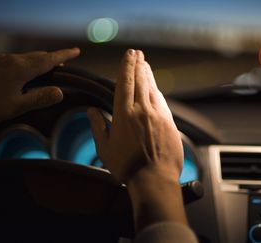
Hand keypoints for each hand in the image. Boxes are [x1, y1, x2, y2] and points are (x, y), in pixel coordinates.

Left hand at [0, 48, 79, 121]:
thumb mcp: (17, 106)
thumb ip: (39, 99)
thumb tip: (60, 92)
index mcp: (21, 69)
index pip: (48, 60)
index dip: (63, 55)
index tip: (76, 51)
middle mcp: (12, 59)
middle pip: (38, 56)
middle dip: (53, 57)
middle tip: (64, 61)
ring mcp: (1, 59)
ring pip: (26, 57)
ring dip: (39, 60)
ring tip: (46, 67)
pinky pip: (16, 59)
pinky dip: (26, 62)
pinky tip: (24, 72)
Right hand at [87, 49, 182, 183]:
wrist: (155, 179)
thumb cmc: (127, 167)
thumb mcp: (105, 149)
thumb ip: (98, 127)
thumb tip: (91, 110)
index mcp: (124, 114)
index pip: (125, 83)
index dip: (127, 66)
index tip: (129, 54)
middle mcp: (142, 110)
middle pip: (140, 81)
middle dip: (139, 65)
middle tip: (138, 53)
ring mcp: (158, 115)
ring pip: (153, 89)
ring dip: (149, 75)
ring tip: (146, 65)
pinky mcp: (169, 123)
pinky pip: (162, 101)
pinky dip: (157, 91)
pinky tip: (155, 88)